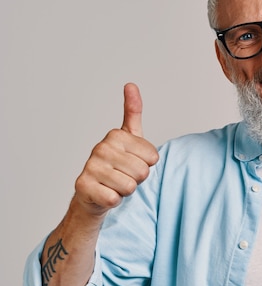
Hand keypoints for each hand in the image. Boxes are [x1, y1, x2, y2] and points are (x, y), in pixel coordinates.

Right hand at [74, 83, 158, 216]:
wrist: (93, 192)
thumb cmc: (117, 164)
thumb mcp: (129, 136)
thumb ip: (133, 111)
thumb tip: (130, 84)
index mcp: (115, 135)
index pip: (153, 157)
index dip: (148, 165)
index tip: (133, 162)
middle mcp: (100, 148)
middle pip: (142, 172)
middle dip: (138, 179)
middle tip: (124, 175)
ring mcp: (90, 167)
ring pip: (129, 186)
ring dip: (126, 190)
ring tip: (115, 184)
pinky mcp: (83, 187)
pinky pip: (114, 199)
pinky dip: (114, 201)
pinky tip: (105, 194)